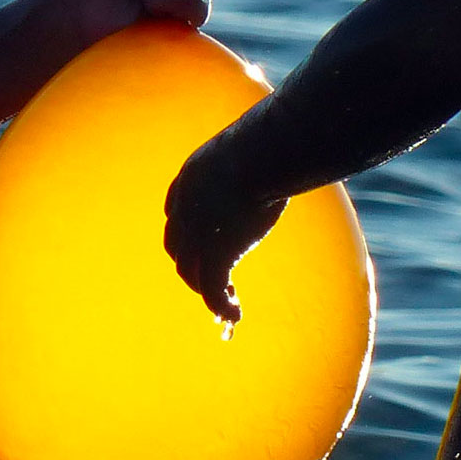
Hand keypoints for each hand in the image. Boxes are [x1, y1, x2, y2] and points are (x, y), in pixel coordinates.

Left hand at [164, 119, 287, 324]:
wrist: (263, 153)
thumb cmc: (269, 143)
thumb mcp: (251, 149)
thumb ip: (255, 160)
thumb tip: (283, 150)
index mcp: (188, 182)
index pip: (177, 219)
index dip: (188, 237)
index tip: (207, 248)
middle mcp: (184, 210)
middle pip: (178, 250)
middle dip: (193, 267)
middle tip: (218, 280)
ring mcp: (196, 234)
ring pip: (192, 274)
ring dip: (207, 291)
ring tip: (227, 305)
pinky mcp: (214, 254)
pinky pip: (212, 289)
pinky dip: (221, 306)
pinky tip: (235, 316)